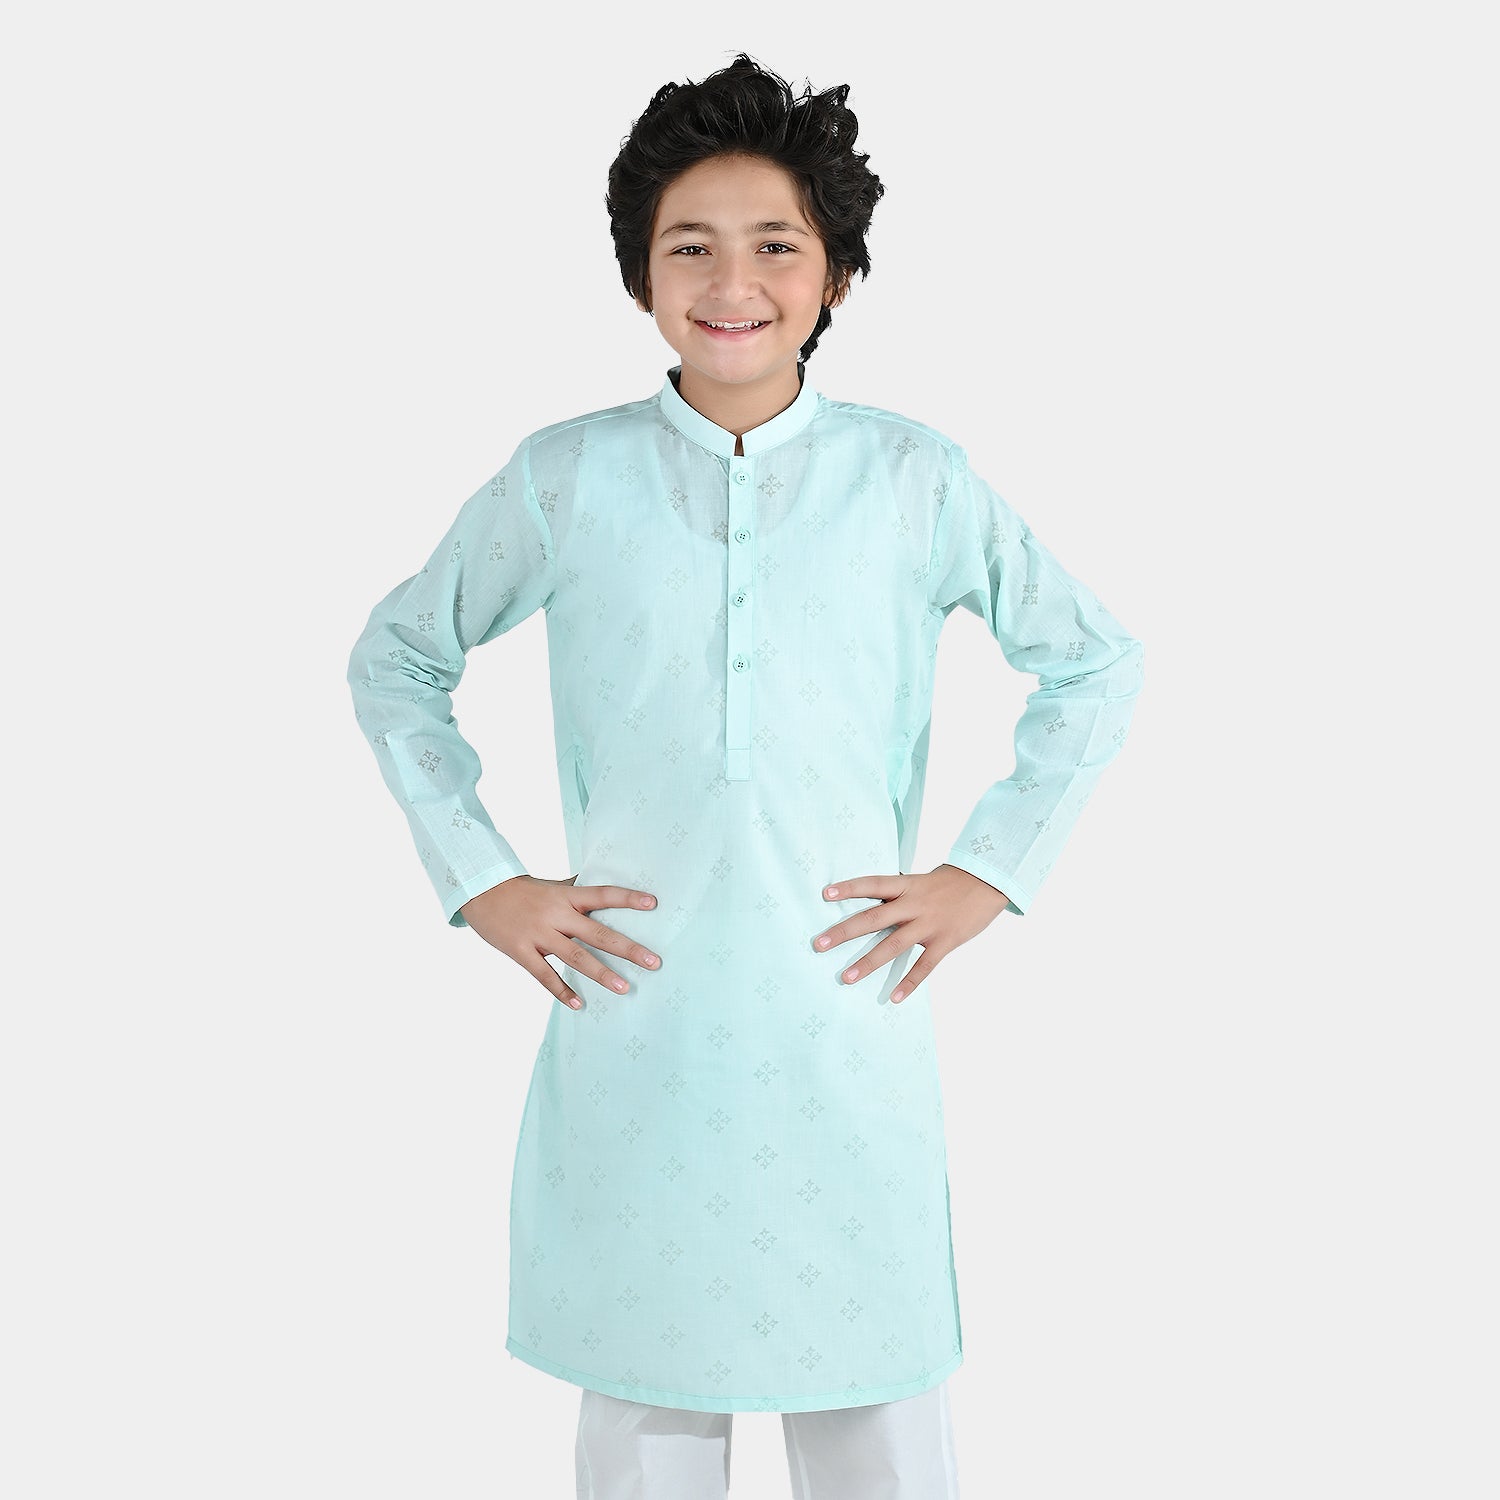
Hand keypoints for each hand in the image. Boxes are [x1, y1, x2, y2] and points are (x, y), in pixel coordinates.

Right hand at [459, 874, 660, 1010]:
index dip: (627, 898)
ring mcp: (538, 934)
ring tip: (624, 988)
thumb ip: (574, 888)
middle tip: (653, 962)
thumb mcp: (550, 886)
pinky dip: (561, 991)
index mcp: (566, 896)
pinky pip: (544, 975)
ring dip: (601, 974)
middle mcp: (556, 915)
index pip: (602, 894)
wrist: (480, 891)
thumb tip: (598, 882)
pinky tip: (579, 1004)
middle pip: (597, 932)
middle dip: (627, 948)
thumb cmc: (521, 890)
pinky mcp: (521, 951)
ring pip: (575, 957)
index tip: (653, 903)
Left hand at [811, 863, 1010, 1002]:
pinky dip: (909, 983)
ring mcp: (929, 924)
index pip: (873, 884)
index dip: (849, 888)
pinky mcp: (945, 941)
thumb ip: (900, 894)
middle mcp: (914, 904)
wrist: (988, 882)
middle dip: (845, 932)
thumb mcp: (922, 881)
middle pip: (874, 917)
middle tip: (819, 944)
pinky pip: (924, 966)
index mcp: (907, 886)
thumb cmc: (952, 882)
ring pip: (893, 945)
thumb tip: (875, 903)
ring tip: (846, 978)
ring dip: (868, 963)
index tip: (825, 894)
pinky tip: (893, 998)